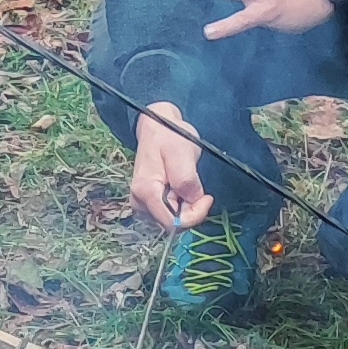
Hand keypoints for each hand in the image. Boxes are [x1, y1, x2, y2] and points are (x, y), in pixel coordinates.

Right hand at [131, 101, 210, 232]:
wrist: (157, 125)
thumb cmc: (169, 135)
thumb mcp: (182, 153)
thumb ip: (186, 180)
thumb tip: (192, 202)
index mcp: (146, 192)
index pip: (173, 223)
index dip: (194, 215)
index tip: (207, 197)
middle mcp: (140, 202)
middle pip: (172, 223)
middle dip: (191, 209)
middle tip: (198, 186)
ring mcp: (142, 203)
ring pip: (172, 219)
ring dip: (186, 206)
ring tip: (188, 182)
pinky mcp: (147, 202)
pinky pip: (169, 213)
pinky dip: (180, 204)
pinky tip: (181, 187)